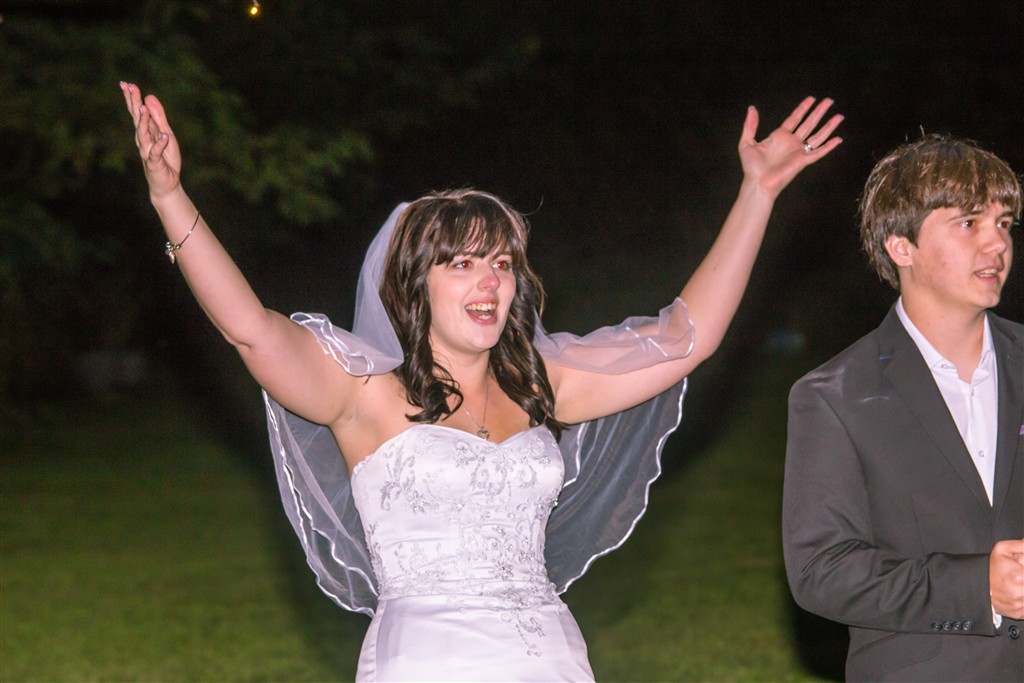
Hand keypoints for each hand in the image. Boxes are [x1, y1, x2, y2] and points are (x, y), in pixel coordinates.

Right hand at [120, 81, 181, 202]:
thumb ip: (158, 117)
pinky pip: (156, 152)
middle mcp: (143, 139)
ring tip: (143, 108)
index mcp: (145, 131)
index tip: (126, 84)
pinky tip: (164, 136)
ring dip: (143, 121)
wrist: (166, 182)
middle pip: (136, 119)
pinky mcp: (154, 163)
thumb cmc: (165, 157)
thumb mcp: (165, 133)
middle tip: (129, 88)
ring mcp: (147, 151)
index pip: (136, 112)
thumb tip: (149, 97)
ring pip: (143, 134)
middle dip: (133, 103)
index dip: (132, 98)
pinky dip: (160, 145)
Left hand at [738, 97, 842, 198]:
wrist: (757, 183)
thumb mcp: (746, 142)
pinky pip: (819, 152)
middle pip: (809, 123)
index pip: (795, 119)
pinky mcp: (803, 161)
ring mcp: (799, 151)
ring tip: (839, 116)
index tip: (812, 99)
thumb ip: (750, 125)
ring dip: (829, 126)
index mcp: (779, 137)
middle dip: (819, 112)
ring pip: (818, 135)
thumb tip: (751, 108)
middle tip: (829, 101)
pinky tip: (838, 139)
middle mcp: (791, 142)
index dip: (803, 108)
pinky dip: (829, 146)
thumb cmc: (751, 167)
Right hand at [990, 539, 1023, 619]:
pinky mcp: (1019, 613)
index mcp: (1020, 577)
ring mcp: (1020, 605)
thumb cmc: (990, 567)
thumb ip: (1021, 546)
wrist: (977, 585)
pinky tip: (1017, 592)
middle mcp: (1021, 593)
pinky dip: (1023, 599)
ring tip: (1018, 583)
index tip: (1022, 569)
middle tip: (1019, 576)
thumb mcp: (1002, 549)